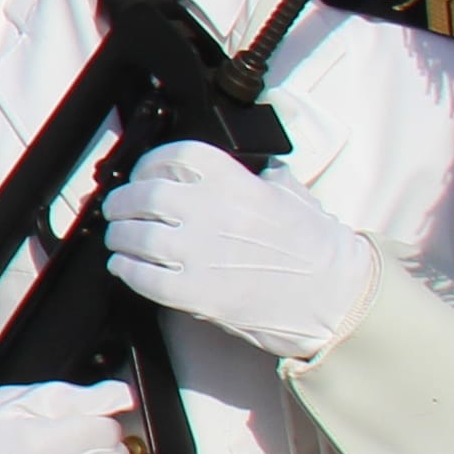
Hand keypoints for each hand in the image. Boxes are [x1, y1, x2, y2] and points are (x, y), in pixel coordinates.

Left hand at [103, 139, 375, 360]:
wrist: (336, 297)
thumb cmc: (317, 249)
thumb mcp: (292, 194)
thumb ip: (262, 176)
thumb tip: (246, 169)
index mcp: (238, 183)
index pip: (178, 156)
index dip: (150, 162)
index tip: (142, 173)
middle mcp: (216, 213)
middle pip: (146, 196)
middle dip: (123, 201)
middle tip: (118, 208)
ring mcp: (204, 254)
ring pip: (138, 236)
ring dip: (120, 235)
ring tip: (119, 237)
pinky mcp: (197, 293)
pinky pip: (144, 277)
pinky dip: (126, 269)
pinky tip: (124, 266)